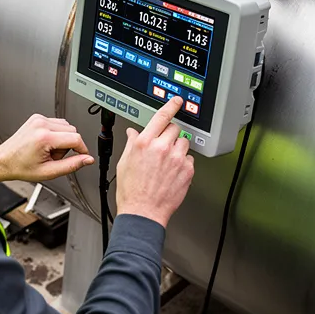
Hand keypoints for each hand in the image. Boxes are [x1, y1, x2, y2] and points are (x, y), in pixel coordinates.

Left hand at [0, 114, 94, 182]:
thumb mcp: (49, 172)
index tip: (82, 157)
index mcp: (44, 137)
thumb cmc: (21, 167)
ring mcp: (38, 119)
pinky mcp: (37, 118)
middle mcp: (41, 124)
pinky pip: (57, 124)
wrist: (4, 160)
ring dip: (63, 139)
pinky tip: (46, 144)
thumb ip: (72, 165)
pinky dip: (56, 134)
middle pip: (72, 131)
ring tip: (49, 151)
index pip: (76, 138)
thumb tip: (87, 159)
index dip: (82, 150)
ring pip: (66, 126)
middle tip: (55, 157)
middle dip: (68, 146)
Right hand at [115, 96, 194, 227]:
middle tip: (164, 147)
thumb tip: (133, 133)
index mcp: (144, 143)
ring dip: (178, 148)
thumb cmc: (131, 191)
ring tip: (167, 162)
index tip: (177, 101)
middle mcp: (161, 148)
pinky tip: (172, 173)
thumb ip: (132, 144)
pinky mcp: (187, 171)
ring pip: (184, 143)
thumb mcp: (125, 163)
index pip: (161, 117)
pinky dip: (183, 163)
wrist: (143, 212)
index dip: (171, 106)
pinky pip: (189, 159)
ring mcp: (176, 159)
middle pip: (175, 128)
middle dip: (170, 134)